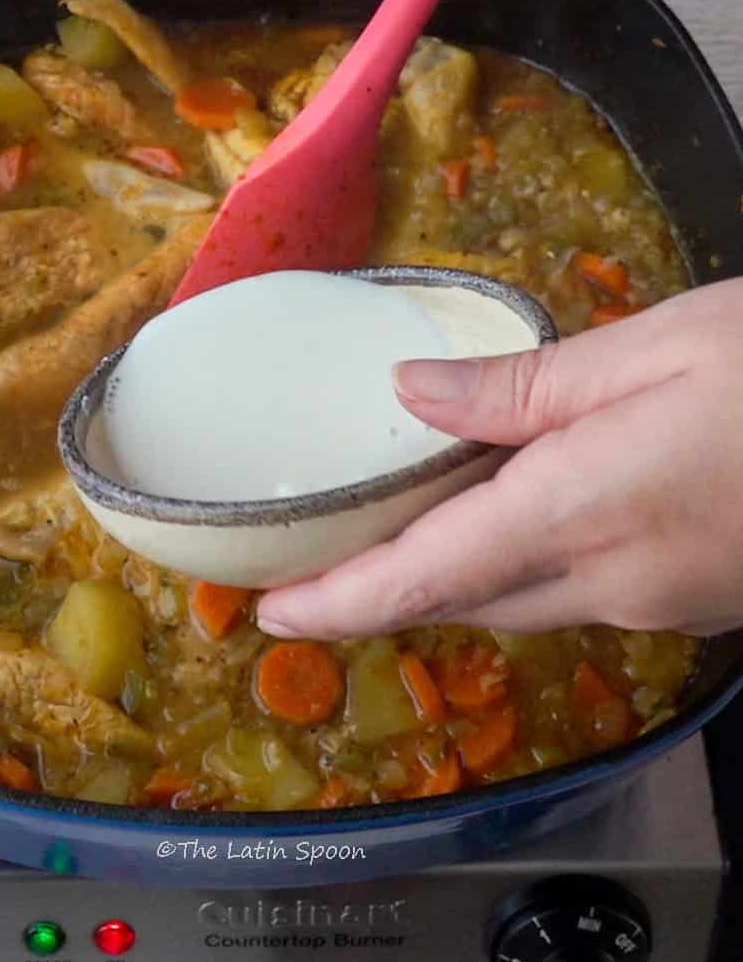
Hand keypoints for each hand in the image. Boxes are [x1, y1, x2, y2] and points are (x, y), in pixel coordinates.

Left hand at [256, 279, 742, 640]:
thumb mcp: (655, 347)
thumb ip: (521, 388)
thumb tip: (407, 396)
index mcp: (581, 510)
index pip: (426, 575)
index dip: (339, 602)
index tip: (270, 614)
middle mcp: (608, 581)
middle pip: (461, 598)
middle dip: (378, 591)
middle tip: (311, 560)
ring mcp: (654, 603)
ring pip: (515, 601)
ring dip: (444, 577)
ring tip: (386, 530)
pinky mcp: (691, 600)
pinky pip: (572, 593)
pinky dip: (515, 564)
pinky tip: (507, 514)